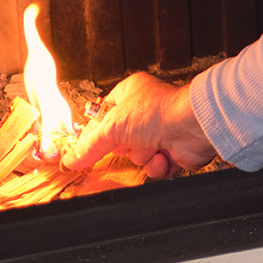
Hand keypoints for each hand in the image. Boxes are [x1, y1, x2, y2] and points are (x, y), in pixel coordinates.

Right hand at [63, 72, 217, 178]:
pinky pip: (155, 167)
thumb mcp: (113, 127)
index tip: (85, 147)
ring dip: (143, 156)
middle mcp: (145, 112)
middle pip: (120, 141)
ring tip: (152, 146)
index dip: (95, 133)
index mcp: (129, 94)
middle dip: (125, 147)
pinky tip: (164, 156)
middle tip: (128, 142)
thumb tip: (70, 159)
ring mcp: (160, 131)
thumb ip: (89, 146)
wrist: (192, 127)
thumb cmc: (158, 112)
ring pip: (137, 157)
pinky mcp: (173, 151)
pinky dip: (158, 165)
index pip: (103, 116)